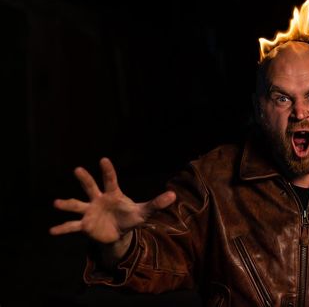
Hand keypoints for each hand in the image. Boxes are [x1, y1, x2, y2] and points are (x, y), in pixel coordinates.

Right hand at [50, 157, 175, 243]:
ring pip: (77, 205)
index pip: (110, 180)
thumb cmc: (129, 217)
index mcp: (113, 194)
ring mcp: (89, 211)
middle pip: (90, 187)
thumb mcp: (144, 212)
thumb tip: (173, 195)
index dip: (108, 170)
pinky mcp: (85, 225)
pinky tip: (52, 231)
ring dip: (67, 204)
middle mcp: (98, 199)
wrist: (118, 233)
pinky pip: (72, 226)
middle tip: (78, 169)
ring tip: (56, 203)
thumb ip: (156, 204)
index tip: (103, 159)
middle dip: (85, 179)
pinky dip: (63, 228)